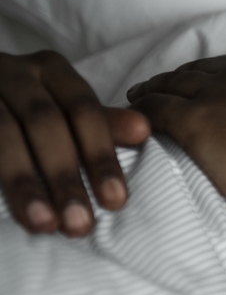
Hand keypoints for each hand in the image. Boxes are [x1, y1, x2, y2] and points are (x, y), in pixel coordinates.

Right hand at [0, 51, 149, 235]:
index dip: (101, 155)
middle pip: (44, 122)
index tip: (115, 202)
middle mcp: (13, 71)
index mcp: (51, 69)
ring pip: (3, 135)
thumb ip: (102, 122)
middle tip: (80, 223)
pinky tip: (12, 210)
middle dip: (65, 176)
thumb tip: (143, 130)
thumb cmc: (25, 106)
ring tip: (44, 224)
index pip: (84, 109)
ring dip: (25, 184)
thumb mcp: (64, 108)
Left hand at [126, 56, 225, 231]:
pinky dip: (141, 109)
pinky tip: (131, 116)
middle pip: (200, 71)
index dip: (215, 76)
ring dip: (152, 89)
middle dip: (178, 78)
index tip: (204, 83)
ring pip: (173, 85)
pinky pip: (157, 109)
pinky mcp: (196, 123)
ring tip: (137, 97)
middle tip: (160, 86)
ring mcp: (220, 97)